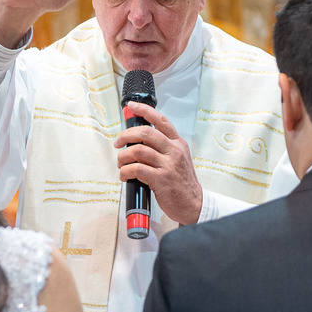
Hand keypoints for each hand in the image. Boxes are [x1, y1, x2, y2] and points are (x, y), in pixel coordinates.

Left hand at [114, 102, 202, 225]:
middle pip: (145, 132)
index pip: (161, 120)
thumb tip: (139, 140)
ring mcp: (168, 165)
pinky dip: (125, 171)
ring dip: (123, 157)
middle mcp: (174, 151)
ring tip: (121, 163)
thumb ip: (164, 147)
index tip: (132, 107)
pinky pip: (136, 169)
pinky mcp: (161, 179)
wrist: (193, 204)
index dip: (144, 110)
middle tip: (118, 143)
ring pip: (138, 151)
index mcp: (178, 143)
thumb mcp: (179, 158)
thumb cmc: (182, 182)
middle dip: (126, 135)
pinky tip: (124, 175)